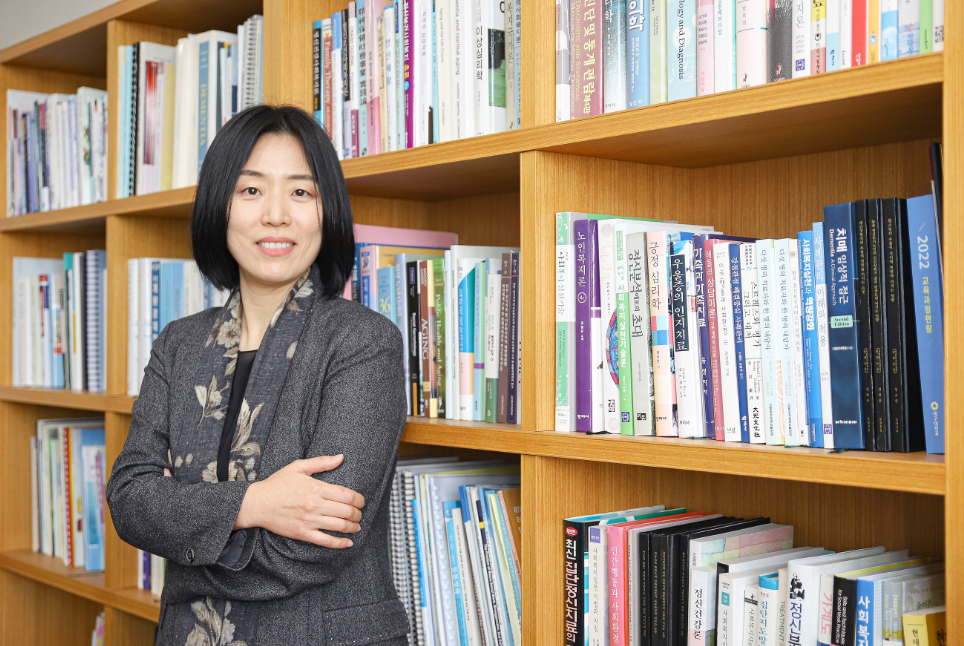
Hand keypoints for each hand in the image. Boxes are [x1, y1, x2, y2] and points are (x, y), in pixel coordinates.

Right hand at [233, 454, 364, 548]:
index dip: (359, 499)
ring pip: (339, 526)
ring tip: (357, 526)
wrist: (256, 503)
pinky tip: (349, 543)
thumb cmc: (277, 483)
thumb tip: (341, 457)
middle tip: (360, 514)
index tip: (362, 501)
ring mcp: (309, 520)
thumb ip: (322, 462)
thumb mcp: (298, 467)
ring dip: (353, 527)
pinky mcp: (303, 533)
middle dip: (358, 513)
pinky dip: (340, 543)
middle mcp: (315, 505)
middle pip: (347, 511)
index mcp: (316, 488)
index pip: (347, 495)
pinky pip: (326, 541)